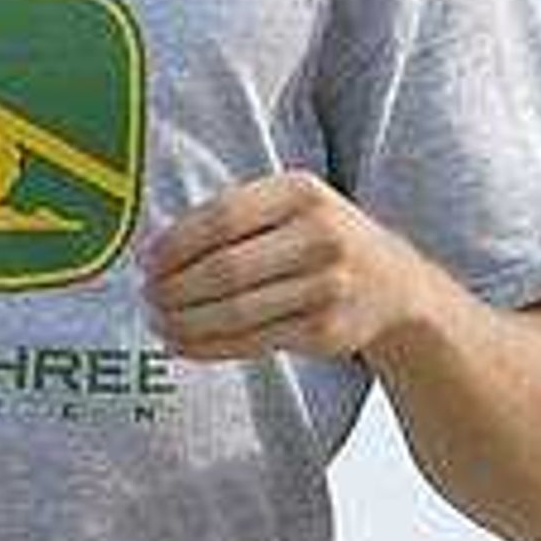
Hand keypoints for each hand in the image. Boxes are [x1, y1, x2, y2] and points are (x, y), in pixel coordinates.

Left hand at [141, 171, 438, 362]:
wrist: (394, 286)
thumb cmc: (322, 238)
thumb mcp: (292, 205)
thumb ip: (236, 216)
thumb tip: (155, 250)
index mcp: (303, 193)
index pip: (224, 217)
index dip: (177, 242)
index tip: (146, 260)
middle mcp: (321, 237)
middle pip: (226, 270)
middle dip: (175, 288)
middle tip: (148, 295)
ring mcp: (327, 288)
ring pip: (235, 312)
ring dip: (184, 322)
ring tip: (157, 321)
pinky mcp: (325, 332)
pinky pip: (251, 342)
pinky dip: (207, 347)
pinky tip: (181, 344)